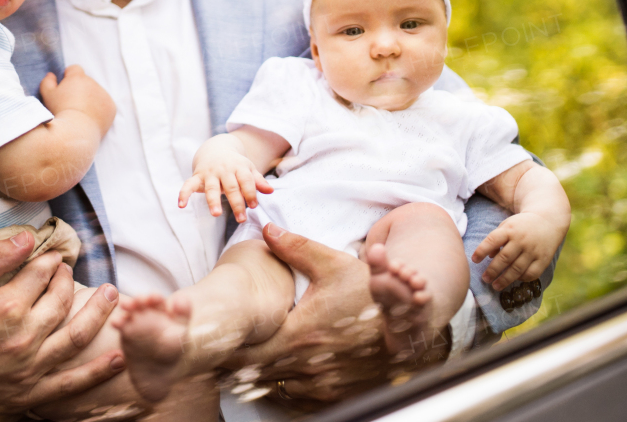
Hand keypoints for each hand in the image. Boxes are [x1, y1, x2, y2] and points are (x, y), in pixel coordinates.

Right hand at [0, 231, 124, 418]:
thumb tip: (28, 238)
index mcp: (7, 306)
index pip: (42, 274)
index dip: (50, 261)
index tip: (53, 258)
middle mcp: (24, 338)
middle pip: (62, 301)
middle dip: (70, 281)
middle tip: (70, 273)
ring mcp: (29, 369)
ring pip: (76, 337)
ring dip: (100, 314)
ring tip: (114, 296)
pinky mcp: (28, 395)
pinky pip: (71, 384)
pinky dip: (97, 372)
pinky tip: (118, 357)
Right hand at [41, 65, 115, 132]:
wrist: (76, 132)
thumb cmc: (60, 112)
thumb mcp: (47, 95)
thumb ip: (48, 81)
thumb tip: (52, 75)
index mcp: (78, 77)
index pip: (74, 69)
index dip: (68, 77)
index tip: (65, 88)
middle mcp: (93, 83)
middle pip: (86, 82)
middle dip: (80, 90)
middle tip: (71, 105)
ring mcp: (104, 95)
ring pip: (96, 94)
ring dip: (90, 100)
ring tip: (80, 114)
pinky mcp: (111, 107)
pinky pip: (105, 105)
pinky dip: (99, 110)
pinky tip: (90, 119)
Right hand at [178, 141, 272, 221]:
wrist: (215, 148)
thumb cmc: (235, 164)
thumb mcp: (248, 169)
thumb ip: (257, 181)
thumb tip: (270, 191)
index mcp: (238, 167)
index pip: (246, 181)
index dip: (250, 193)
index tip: (254, 206)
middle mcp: (224, 169)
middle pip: (231, 187)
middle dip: (236, 203)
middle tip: (241, 219)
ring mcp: (209, 173)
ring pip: (211, 188)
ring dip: (213, 201)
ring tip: (216, 214)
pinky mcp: (197, 176)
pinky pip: (188, 184)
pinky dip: (184, 194)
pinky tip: (181, 205)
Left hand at [229, 224, 393, 405]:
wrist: (409, 325)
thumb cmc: (370, 294)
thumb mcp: (334, 264)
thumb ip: (296, 248)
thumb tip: (268, 230)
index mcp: (301, 333)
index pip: (248, 353)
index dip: (229, 348)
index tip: (216, 338)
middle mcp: (309, 364)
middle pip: (257, 374)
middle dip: (240, 363)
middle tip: (224, 350)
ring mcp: (322, 383)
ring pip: (277, 386)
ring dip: (262, 374)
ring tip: (248, 358)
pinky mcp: (335, 392)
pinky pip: (299, 396)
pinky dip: (286, 385)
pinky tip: (281, 368)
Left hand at [471, 211, 563, 290]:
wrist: (548, 220)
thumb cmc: (520, 225)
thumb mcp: (507, 226)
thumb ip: (496, 240)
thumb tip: (489, 256)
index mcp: (510, 229)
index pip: (492, 240)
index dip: (481, 251)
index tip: (474, 260)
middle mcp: (521, 240)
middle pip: (505, 258)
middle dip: (493, 270)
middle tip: (484, 279)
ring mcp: (533, 250)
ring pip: (517, 269)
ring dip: (505, 279)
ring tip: (495, 286)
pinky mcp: (544, 259)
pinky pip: (532, 273)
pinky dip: (522, 279)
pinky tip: (515, 280)